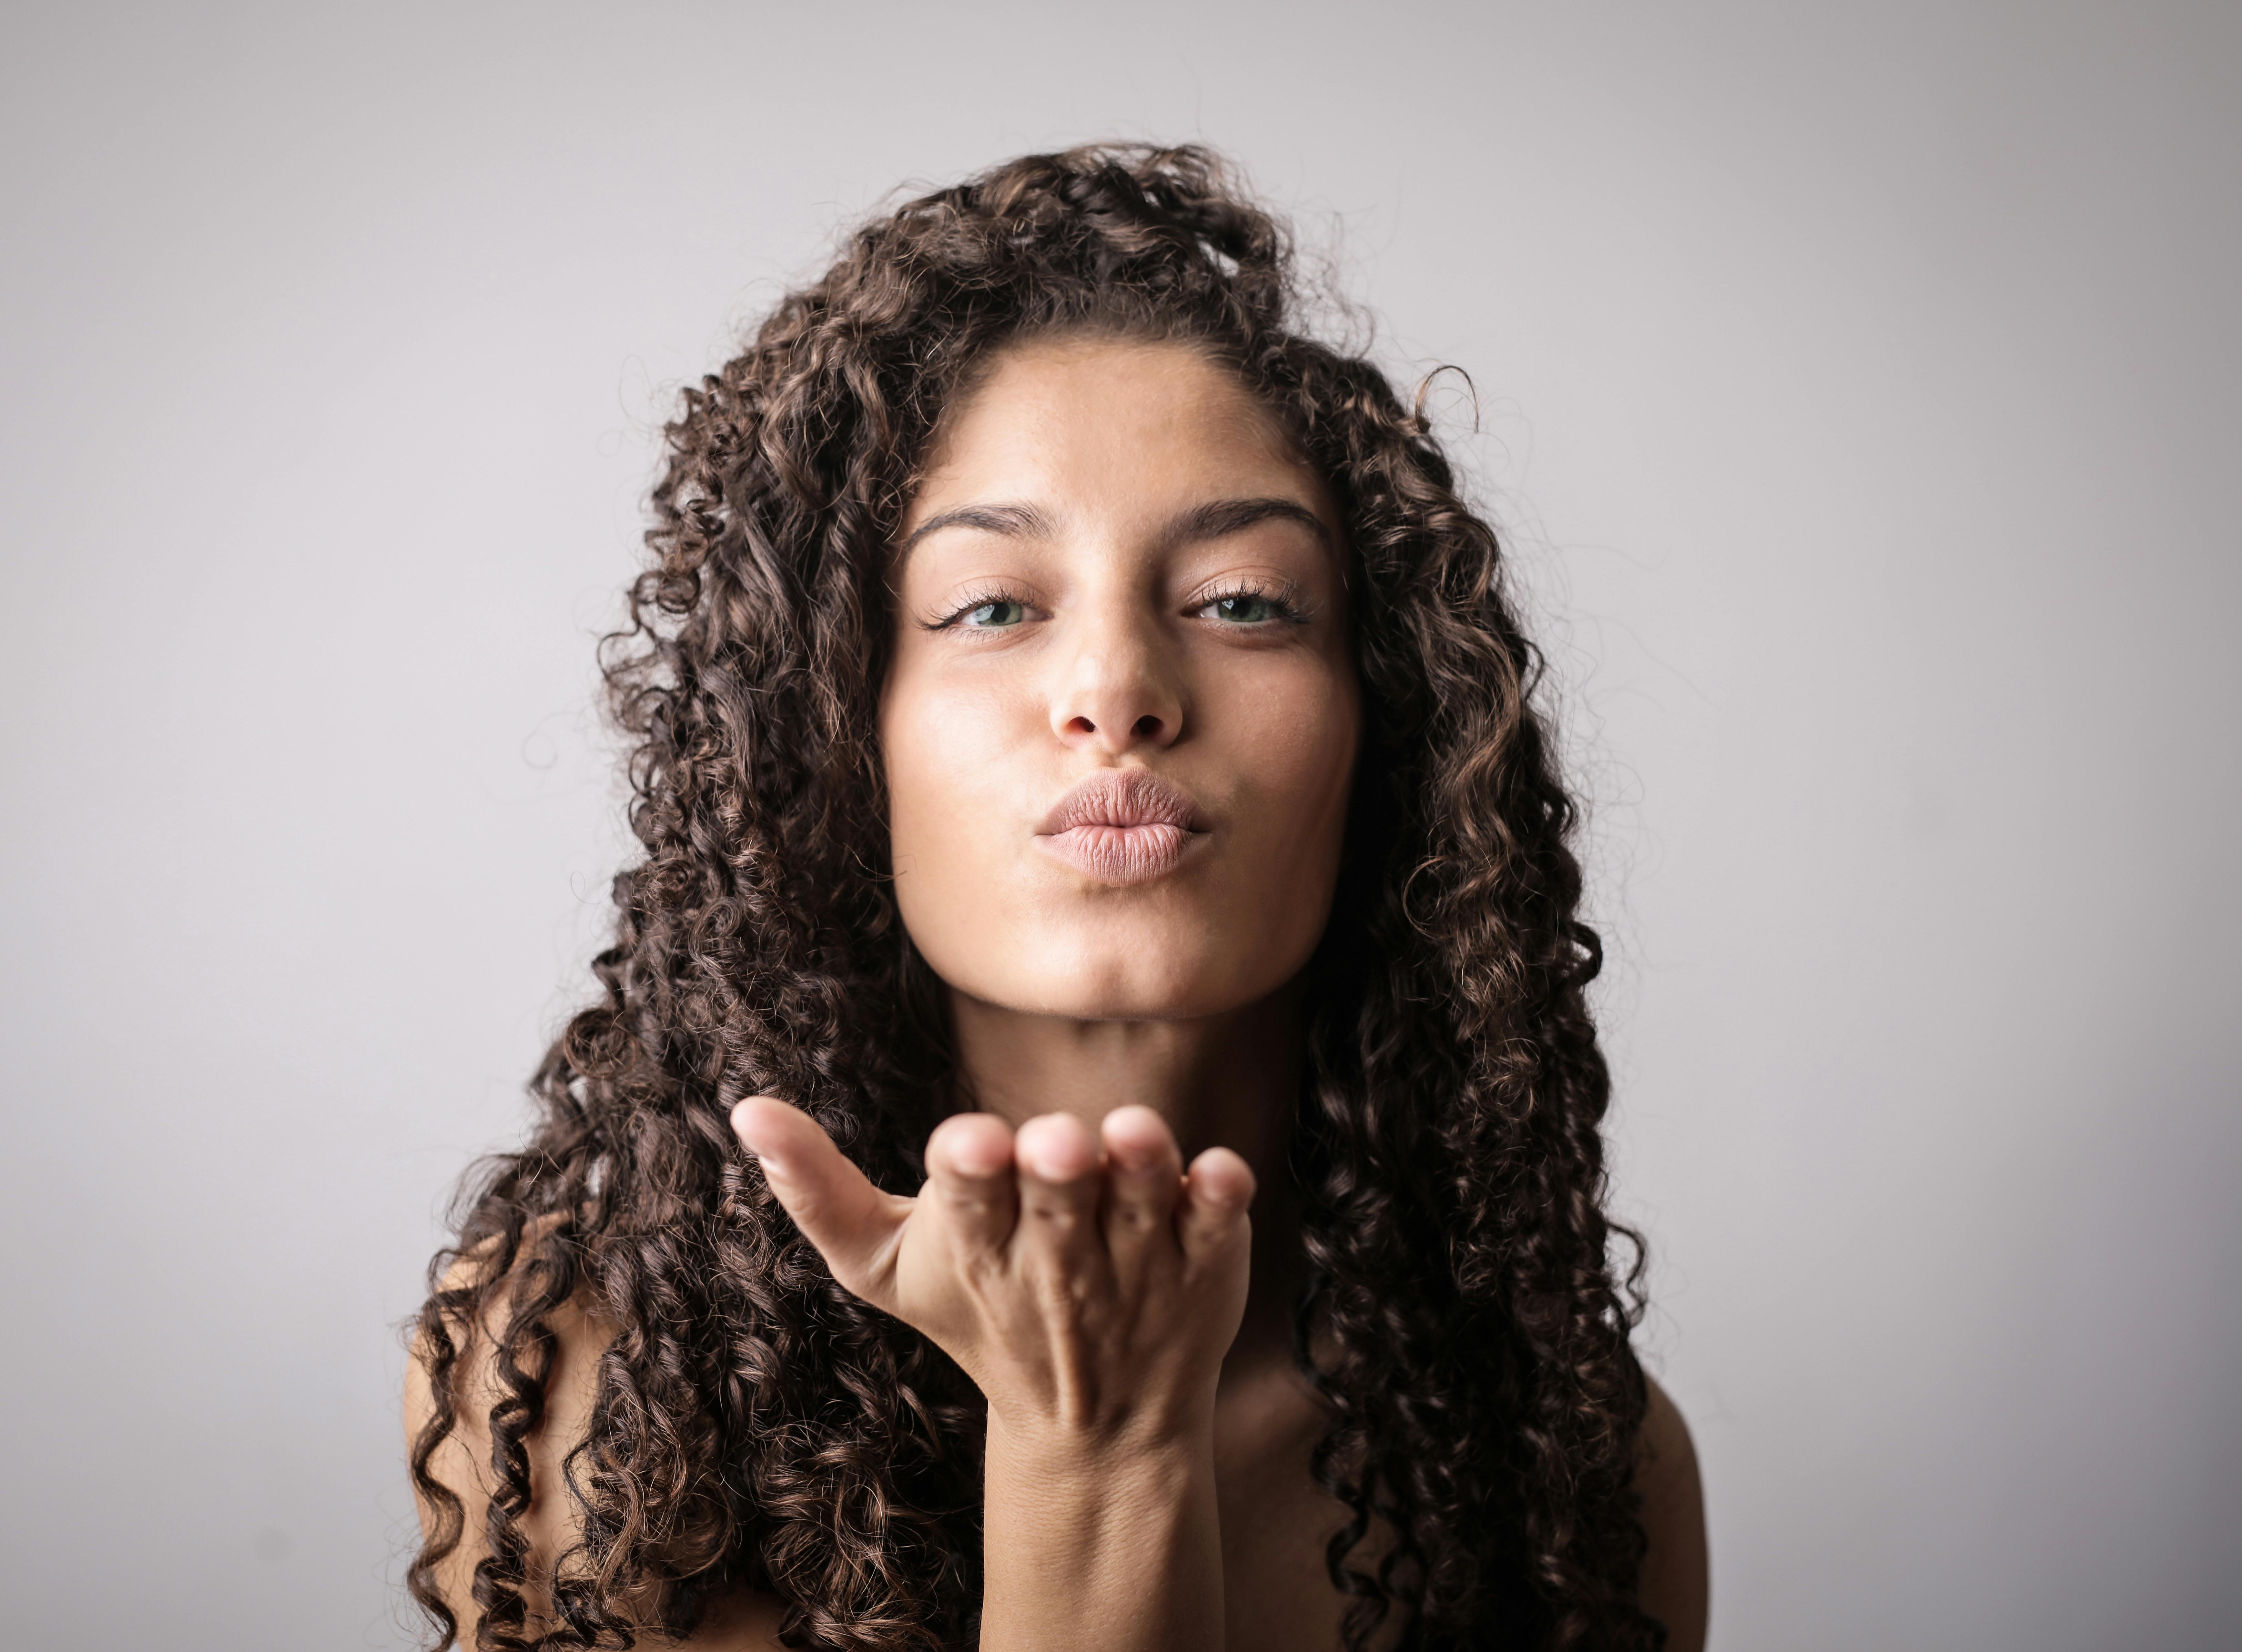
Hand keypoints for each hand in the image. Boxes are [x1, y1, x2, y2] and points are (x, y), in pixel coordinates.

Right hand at [730, 1097, 1254, 1444]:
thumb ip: (816, 1190)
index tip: (969, 1144)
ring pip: (1143, 1200)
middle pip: (1057, 1197)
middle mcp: (1060, 1254)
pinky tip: (1220, 1172)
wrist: (1097, 1426)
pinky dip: (1221, 1197)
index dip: (970, 1169)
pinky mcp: (1207, 1260)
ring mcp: (1140, 1259)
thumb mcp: (884, 1267)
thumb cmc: (977, 1315)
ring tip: (1135, 1137)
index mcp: (979, 1246)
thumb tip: (744, 1107)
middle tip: (1055, 1144)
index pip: (969, 1199)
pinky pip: (1219, 1222)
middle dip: (1054, 1168)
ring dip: (1140, 1166)